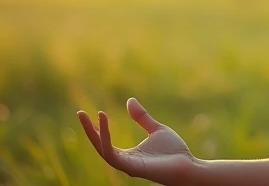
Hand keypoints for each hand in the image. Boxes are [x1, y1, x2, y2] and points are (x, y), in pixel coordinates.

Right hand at [77, 97, 196, 185]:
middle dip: (89, 131)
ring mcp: (127, 166)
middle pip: (100, 146)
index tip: (90, 113)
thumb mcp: (156, 129)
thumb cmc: (175, 151)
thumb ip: (142, 117)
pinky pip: (112, 153)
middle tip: (80, 113)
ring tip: (88, 116)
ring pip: (102, 150)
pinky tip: (103, 122)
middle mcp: (125, 162)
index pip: (106, 143)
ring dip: (93, 133)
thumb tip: (129, 100)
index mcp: (129, 155)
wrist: (188, 165)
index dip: (97, 129)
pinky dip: (105, 138)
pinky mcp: (131, 168)